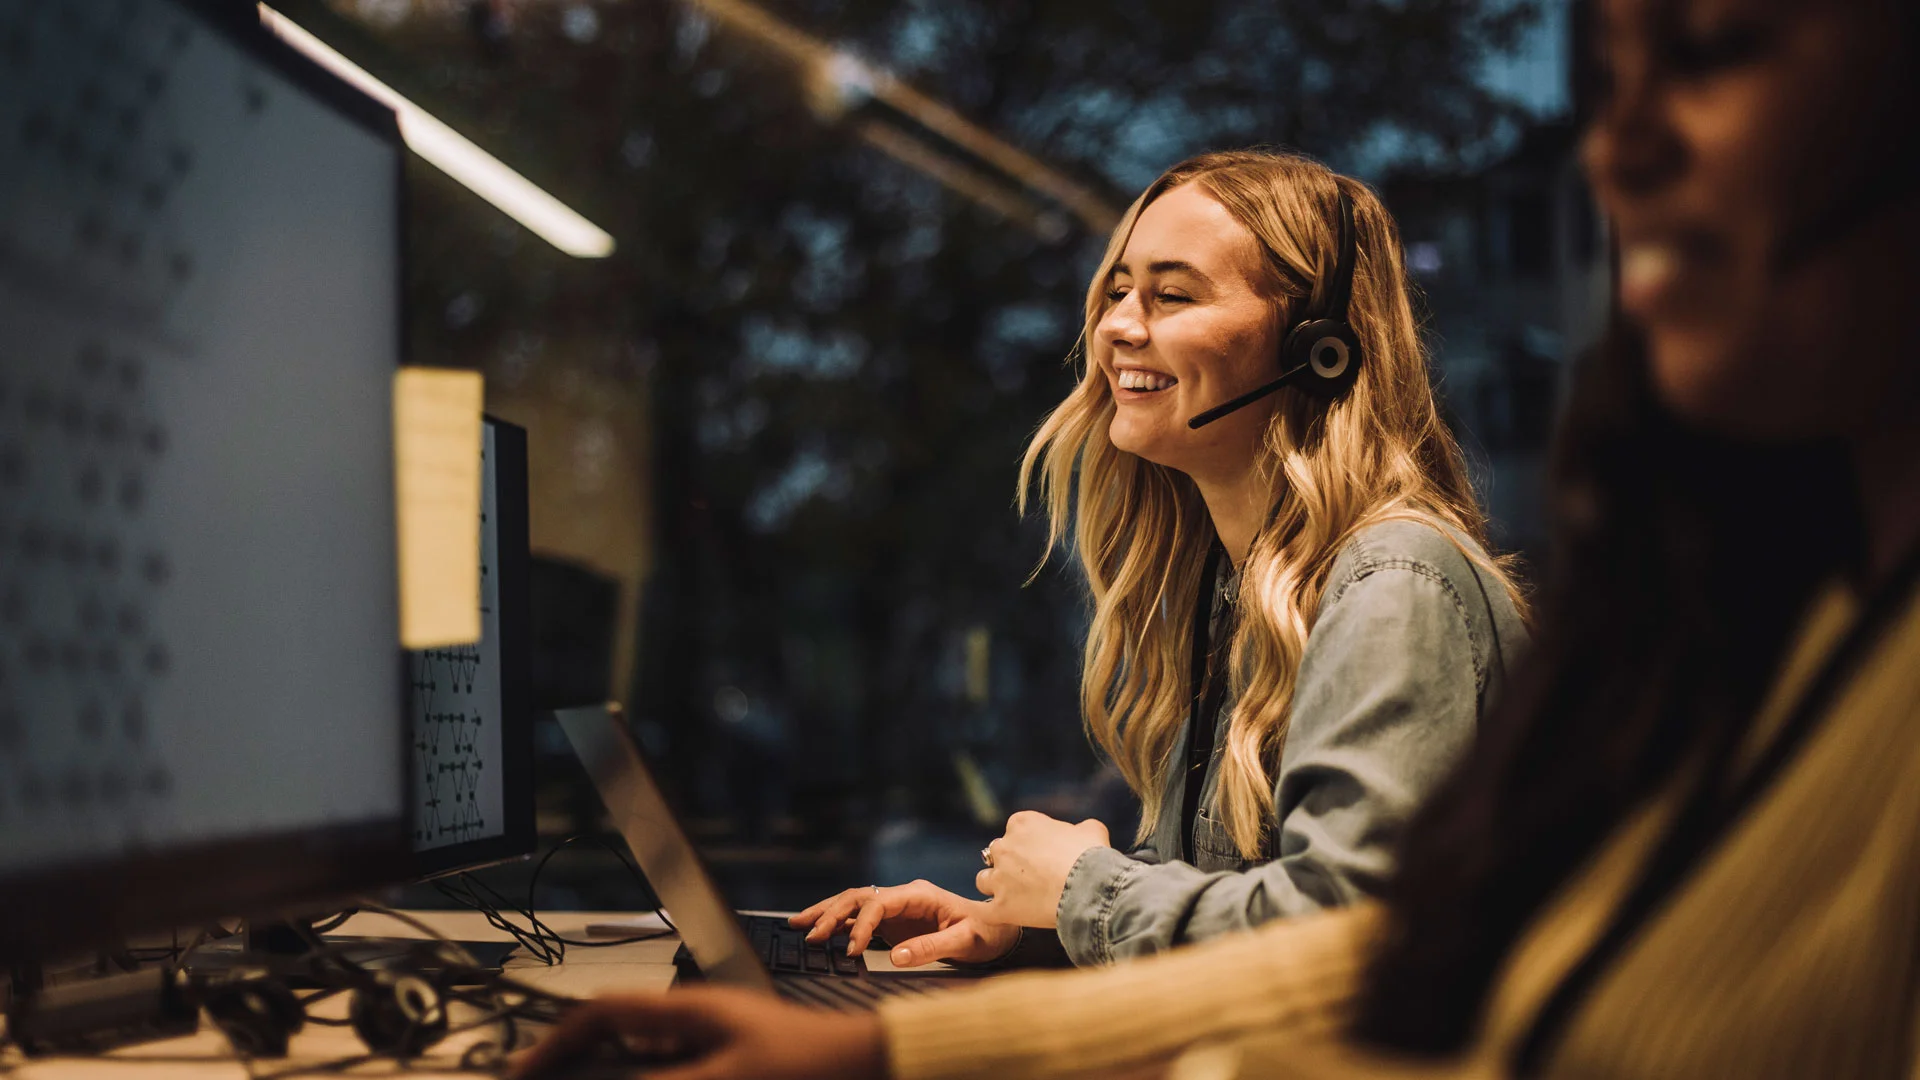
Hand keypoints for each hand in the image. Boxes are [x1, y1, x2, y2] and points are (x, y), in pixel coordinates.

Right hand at [508, 987, 884, 1079]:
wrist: (868, 1062)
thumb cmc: (811, 1063)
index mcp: (690, 1010)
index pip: (604, 1013)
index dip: (558, 1040)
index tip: (525, 1069)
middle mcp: (695, 1019)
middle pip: (615, 1033)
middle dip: (577, 1058)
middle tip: (543, 1078)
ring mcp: (711, 1039)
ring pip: (642, 1052)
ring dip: (612, 1066)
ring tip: (580, 1078)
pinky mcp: (728, 1060)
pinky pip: (671, 1063)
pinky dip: (647, 1071)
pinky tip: (643, 1077)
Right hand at [788, 880, 1020, 966]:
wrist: (997, 932)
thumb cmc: (986, 934)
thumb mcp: (965, 941)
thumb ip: (931, 947)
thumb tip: (895, 956)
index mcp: (919, 895)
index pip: (879, 903)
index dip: (862, 925)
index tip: (852, 950)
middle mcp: (903, 896)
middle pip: (858, 897)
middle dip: (831, 914)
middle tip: (809, 934)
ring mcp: (896, 908)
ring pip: (854, 903)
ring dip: (827, 913)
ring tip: (799, 925)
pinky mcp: (893, 922)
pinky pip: (859, 918)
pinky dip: (837, 923)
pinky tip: (819, 932)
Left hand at [977, 812, 1110, 927]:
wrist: (1088, 888)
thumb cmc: (1091, 857)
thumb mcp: (1092, 830)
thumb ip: (1080, 828)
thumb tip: (1082, 831)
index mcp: (1023, 823)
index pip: (1017, 828)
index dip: (1029, 842)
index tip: (1043, 853)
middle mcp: (1004, 847)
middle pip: (998, 852)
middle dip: (1011, 862)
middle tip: (1032, 876)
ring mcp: (999, 878)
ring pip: (984, 879)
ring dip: (996, 885)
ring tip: (1015, 896)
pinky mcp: (999, 907)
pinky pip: (984, 912)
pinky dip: (989, 915)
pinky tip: (1000, 917)